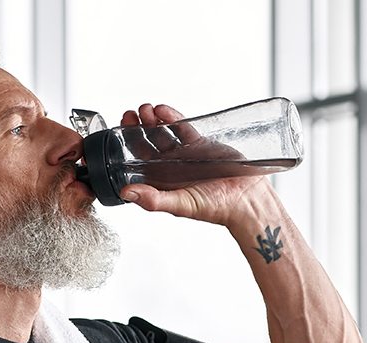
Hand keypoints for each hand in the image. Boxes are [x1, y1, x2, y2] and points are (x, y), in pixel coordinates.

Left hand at [117, 103, 274, 226]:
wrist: (246, 199)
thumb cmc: (216, 208)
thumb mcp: (180, 205)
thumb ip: (154, 200)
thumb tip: (126, 192)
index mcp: (161, 180)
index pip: (137, 159)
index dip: (127, 144)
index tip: (120, 131)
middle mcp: (170, 166)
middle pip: (148, 141)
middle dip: (137, 127)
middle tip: (131, 115)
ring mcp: (185, 153)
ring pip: (164, 131)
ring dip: (153, 119)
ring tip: (146, 110)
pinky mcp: (201, 143)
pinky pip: (183, 126)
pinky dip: (173, 117)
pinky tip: (164, 111)